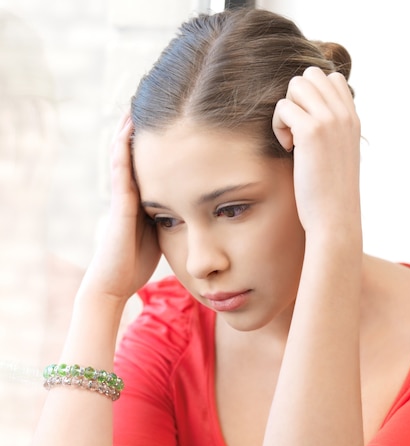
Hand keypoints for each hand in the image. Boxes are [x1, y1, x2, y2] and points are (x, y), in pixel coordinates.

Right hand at [81, 113, 160, 302]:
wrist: (115, 282)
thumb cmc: (136, 262)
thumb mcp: (160, 233)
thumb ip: (170, 216)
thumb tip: (192, 207)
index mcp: (141, 197)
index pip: (150, 161)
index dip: (157, 139)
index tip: (170, 117)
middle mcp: (129, 191)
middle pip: (135, 150)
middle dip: (143, 126)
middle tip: (154, 98)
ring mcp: (121, 195)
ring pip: (123, 152)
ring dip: (130, 127)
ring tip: (139, 100)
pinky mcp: (119, 203)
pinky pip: (120, 168)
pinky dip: (124, 146)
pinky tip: (130, 126)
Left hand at [272, 67, 360, 234]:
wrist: (335, 218)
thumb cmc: (330, 195)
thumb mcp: (338, 157)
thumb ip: (331, 133)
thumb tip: (306, 120)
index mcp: (352, 119)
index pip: (331, 78)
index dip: (311, 97)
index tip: (307, 128)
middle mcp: (344, 114)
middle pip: (311, 75)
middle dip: (296, 99)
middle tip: (295, 131)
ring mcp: (330, 120)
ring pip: (296, 85)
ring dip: (286, 110)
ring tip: (291, 140)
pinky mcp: (312, 132)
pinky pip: (283, 107)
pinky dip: (278, 126)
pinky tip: (288, 148)